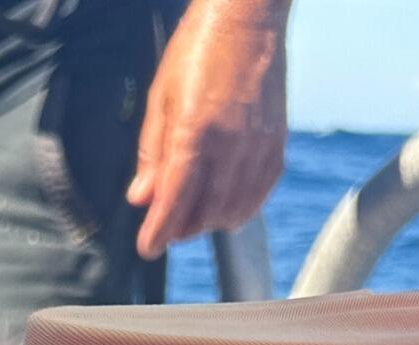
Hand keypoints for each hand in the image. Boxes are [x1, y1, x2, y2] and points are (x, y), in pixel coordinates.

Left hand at [129, 0, 289, 258]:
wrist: (248, 15)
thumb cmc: (199, 47)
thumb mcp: (161, 96)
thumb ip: (151, 152)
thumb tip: (141, 198)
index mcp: (195, 130)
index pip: (174, 201)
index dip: (158, 232)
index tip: (148, 248)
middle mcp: (231, 144)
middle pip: (204, 214)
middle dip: (182, 228)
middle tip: (167, 224)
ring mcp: (258, 145)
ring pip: (233, 211)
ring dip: (209, 222)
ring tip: (193, 215)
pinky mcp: (277, 143)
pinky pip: (259, 195)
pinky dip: (240, 209)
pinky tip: (225, 204)